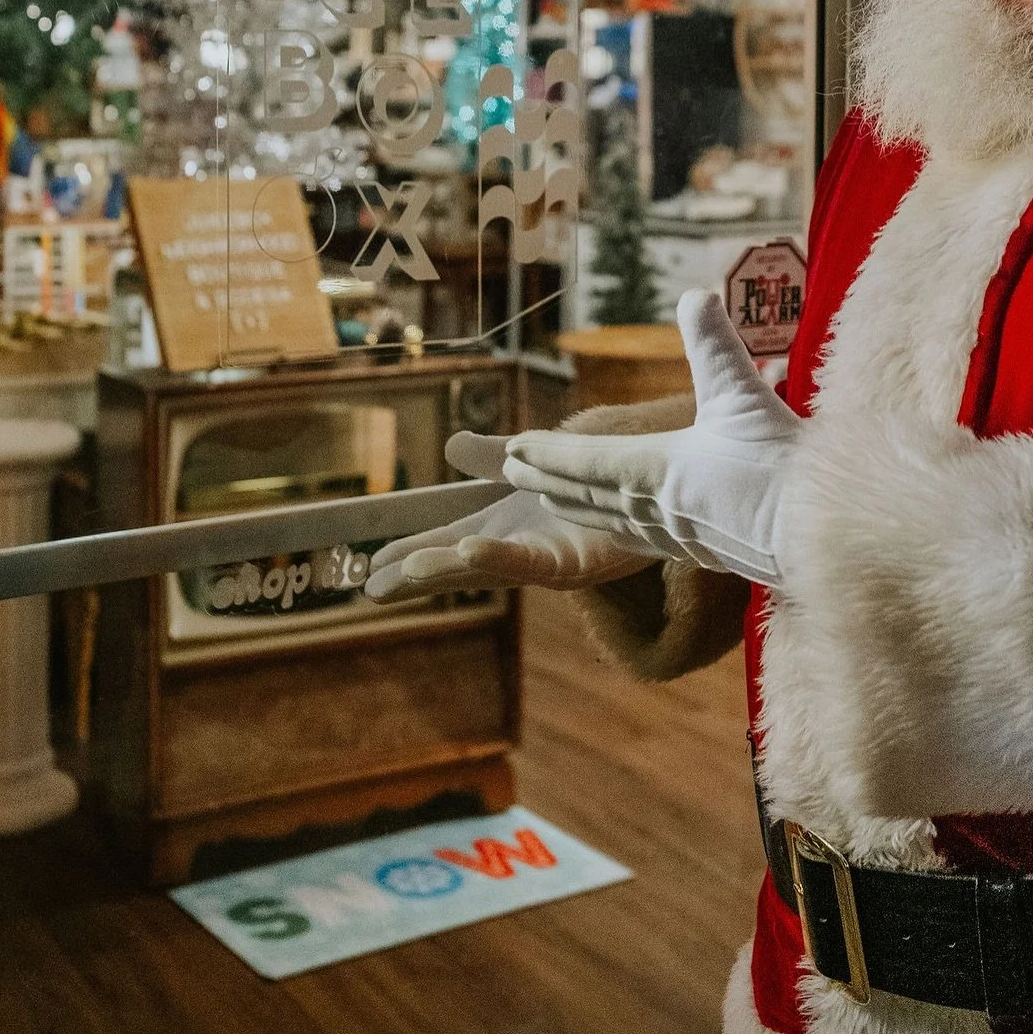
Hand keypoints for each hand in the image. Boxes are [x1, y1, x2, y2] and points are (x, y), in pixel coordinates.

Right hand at [364, 430, 657, 603]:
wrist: (665, 463)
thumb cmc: (610, 463)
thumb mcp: (538, 456)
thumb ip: (493, 458)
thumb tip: (450, 447)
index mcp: (511, 522)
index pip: (449, 538)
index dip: (410, 548)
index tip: (367, 562)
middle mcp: (526, 545)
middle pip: (460, 563)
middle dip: (417, 575)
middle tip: (370, 586)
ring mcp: (551, 557)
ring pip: (488, 568)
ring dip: (446, 569)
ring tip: (404, 569)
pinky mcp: (580, 561)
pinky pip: (533, 562)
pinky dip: (500, 556)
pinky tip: (470, 549)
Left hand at [503, 289, 800, 586]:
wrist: (827, 534)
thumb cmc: (785, 464)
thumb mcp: (744, 394)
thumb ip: (715, 344)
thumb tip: (696, 293)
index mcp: (656, 470)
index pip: (585, 461)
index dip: (547, 453)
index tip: (513, 448)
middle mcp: (657, 509)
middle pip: (588, 494)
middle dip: (550, 479)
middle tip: (514, 471)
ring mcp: (680, 537)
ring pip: (612, 520)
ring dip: (577, 506)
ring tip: (551, 499)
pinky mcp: (707, 553)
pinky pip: (644, 539)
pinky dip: (618, 528)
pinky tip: (625, 528)